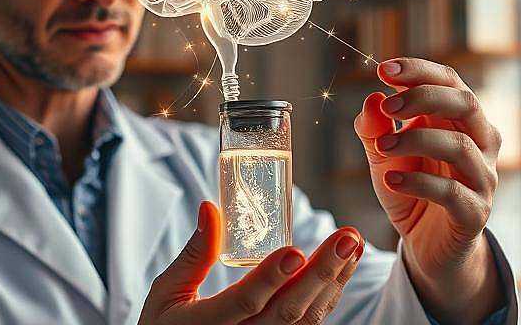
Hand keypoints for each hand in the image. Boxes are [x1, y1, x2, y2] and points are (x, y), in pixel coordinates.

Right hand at [139, 201, 363, 323]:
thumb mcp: (167, 291)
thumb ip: (194, 252)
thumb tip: (210, 207)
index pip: (245, 302)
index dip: (270, 278)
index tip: (295, 250)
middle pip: (288, 312)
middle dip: (322, 274)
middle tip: (347, 240)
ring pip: (306, 320)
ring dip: (333, 281)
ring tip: (352, 246)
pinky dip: (328, 296)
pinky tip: (341, 269)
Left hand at [353, 58, 502, 323]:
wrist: (428, 244)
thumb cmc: (410, 190)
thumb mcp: (384, 156)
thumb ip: (375, 129)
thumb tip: (371, 100)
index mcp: (458, 120)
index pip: (449, 81)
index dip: (419, 71)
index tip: (383, 69)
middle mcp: (479, 143)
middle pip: (466, 105)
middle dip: (425, 97)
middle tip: (388, 106)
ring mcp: (482, 178)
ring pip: (461, 147)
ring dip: (417, 140)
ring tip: (382, 148)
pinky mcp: (475, 213)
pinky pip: (452, 193)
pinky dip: (419, 182)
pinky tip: (390, 180)